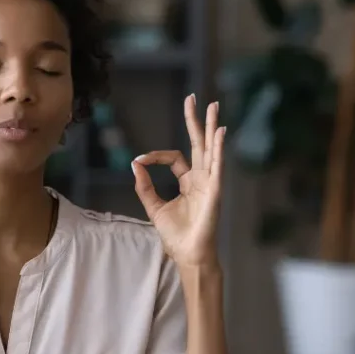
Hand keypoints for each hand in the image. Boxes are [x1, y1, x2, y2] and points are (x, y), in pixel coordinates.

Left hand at [131, 94, 224, 266]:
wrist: (187, 254)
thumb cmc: (175, 235)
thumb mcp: (154, 207)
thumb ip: (144, 186)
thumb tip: (134, 164)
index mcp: (188, 182)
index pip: (175, 158)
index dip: (156, 156)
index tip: (139, 160)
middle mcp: (201, 178)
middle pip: (199, 143)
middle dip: (197, 121)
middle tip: (195, 98)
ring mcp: (210, 183)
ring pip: (211, 148)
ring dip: (212, 127)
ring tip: (213, 106)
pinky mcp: (215, 190)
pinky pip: (217, 165)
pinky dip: (219, 148)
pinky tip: (220, 132)